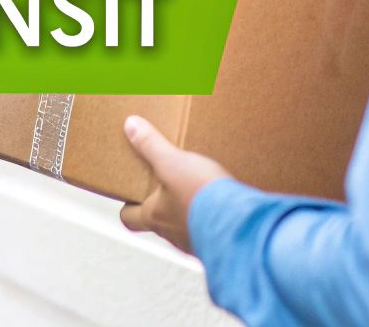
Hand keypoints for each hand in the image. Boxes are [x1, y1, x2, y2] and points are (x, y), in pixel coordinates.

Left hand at [118, 115, 230, 253]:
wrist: (240, 225)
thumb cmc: (200, 195)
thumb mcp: (173, 162)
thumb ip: (151, 145)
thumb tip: (130, 125)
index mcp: (154, 216)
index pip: (129, 218)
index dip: (127, 206)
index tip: (132, 192)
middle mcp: (171, 234)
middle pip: (156, 223)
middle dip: (160, 206)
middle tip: (166, 186)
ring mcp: (194, 241)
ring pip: (183, 227)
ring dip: (186, 212)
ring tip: (196, 190)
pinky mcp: (217, 243)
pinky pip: (208, 231)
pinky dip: (209, 219)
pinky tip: (219, 204)